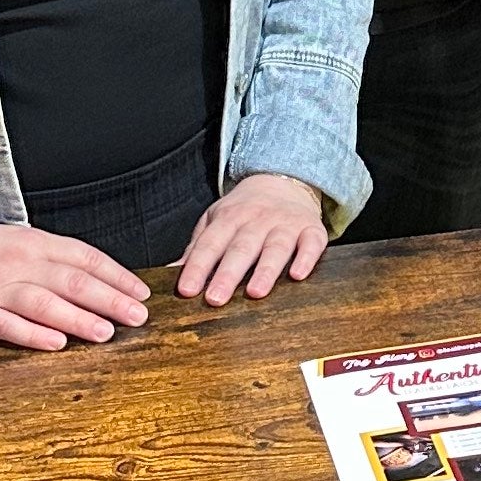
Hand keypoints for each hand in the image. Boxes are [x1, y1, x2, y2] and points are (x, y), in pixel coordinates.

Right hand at [0, 217, 150, 352]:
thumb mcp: (17, 239)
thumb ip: (53, 257)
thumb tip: (97, 276)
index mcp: (33, 243)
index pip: (86, 258)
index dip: (117, 276)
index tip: (142, 292)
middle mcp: (18, 263)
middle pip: (73, 281)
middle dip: (111, 300)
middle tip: (139, 316)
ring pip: (44, 303)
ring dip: (79, 319)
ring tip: (107, 333)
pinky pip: (6, 325)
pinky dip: (33, 334)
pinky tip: (56, 344)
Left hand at [176, 172, 329, 305]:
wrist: (283, 182)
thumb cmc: (244, 211)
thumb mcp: (215, 221)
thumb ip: (197, 248)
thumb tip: (168, 275)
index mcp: (229, 218)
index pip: (210, 244)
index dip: (197, 267)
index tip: (186, 290)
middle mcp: (258, 219)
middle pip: (241, 248)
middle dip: (228, 274)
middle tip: (215, 299)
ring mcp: (286, 223)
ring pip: (276, 247)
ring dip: (265, 270)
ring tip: (255, 293)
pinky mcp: (312, 229)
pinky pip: (311, 243)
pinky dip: (306, 258)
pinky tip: (298, 275)